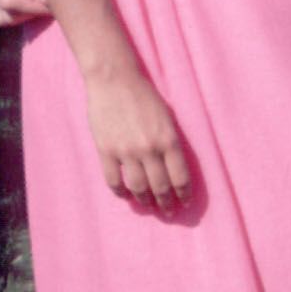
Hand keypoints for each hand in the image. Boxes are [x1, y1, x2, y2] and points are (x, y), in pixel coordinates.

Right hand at [0, 0, 50, 27]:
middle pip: (3, 16)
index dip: (35, 9)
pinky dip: (24, 10)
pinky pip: (6, 10)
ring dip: (26, 14)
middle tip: (52, 1)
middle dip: (30, 15)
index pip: (10, 2)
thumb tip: (47, 7)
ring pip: (2, 17)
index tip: (56, 2)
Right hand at [83, 70, 192, 210]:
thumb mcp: (167, 117)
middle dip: (166, 203)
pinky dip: (121, 192)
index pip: (180, 177)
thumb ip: (170, 142)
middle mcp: (149, 149)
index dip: (184, 194)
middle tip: (168, 211)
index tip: (184, 202)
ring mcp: (126, 152)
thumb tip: (172, 168)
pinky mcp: (106, 151)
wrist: (114, 80)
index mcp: (168, 140)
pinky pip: (114, 181)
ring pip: (138, 188)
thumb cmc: (144, 95)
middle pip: (161, 187)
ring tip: (148, 205)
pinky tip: (126, 195)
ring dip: (145, 201)